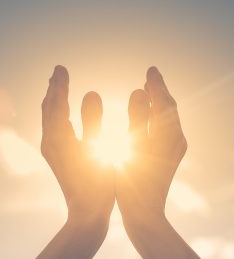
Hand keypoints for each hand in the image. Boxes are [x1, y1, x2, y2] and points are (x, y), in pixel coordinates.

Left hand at [38, 65, 114, 258]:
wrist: (86, 214)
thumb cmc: (96, 185)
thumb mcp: (97, 150)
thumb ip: (93, 120)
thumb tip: (90, 92)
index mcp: (57, 138)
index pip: (56, 103)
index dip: (60, 84)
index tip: (61, 67)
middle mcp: (49, 141)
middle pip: (48, 108)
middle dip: (53, 88)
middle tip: (58, 71)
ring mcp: (50, 149)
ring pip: (48, 118)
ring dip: (53, 100)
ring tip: (57, 86)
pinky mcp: (55, 156)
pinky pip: (52, 127)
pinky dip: (56, 114)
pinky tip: (62, 114)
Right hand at [116, 67, 198, 257]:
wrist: (144, 213)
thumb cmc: (133, 183)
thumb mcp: (132, 146)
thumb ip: (137, 117)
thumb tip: (140, 90)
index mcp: (168, 135)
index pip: (165, 101)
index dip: (157, 84)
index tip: (150, 70)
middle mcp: (176, 139)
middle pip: (170, 108)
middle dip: (160, 91)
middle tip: (149, 77)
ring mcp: (174, 149)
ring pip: (168, 119)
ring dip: (158, 103)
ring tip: (147, 91)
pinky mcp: (169, 157)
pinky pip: (165, 129)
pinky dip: (156, 117)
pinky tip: (145, 117)